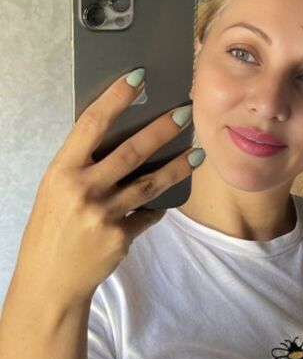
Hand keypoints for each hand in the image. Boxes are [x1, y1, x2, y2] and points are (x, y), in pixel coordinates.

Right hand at [18, 70, 202, 305]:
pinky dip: (157, 207)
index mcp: (61, 170)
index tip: (138, 77)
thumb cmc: (52, 228)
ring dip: (177, 166)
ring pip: (150, 183)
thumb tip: (118, 136)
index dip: (116, 98)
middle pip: (132, 150)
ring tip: (196, 152)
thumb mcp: (56, 190)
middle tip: (185, 112)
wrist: (49, 281)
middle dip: (162, 129)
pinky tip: (165, 201)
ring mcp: (104, 214)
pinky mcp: (121, 236)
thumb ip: (82, 166)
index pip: (91, 124)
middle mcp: (82, 189)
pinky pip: (148, 214)